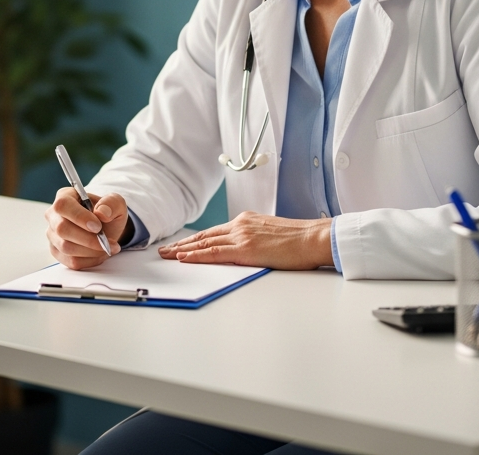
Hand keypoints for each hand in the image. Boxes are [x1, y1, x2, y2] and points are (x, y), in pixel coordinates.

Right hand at [45, 187, 126, 268]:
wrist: (106, 229)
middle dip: (88, 239)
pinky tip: (99, 253)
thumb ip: (111, 204)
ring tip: (108, 247)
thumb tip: (102, 213)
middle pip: (62, 229)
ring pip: (66, 247)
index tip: (98, 227)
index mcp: (65, 196)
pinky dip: (89, 260)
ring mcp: (53, 234)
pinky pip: (71, 261)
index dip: (79, 217)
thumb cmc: (106, 213)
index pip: (63, 205)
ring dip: (91, 251)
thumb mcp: (115, 203)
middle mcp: (54, 215)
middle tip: (107, 241)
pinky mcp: (57, 251)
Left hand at [158, 212, 333, 269]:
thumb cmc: (299, 240)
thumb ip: (253, 238)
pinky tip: (184, 258)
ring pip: (204, 244)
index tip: (180, 246)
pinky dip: (197, 256)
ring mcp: (241, 236)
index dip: (194, 240)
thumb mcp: (271, 234)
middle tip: (164, 251)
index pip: (213, 232)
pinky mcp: (246, 249)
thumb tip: (244, 249)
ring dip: (183, 251)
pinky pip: (215, 253)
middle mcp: (240, 225)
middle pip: (204, 236)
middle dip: (182, 245)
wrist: (314, 237)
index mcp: (245, 221)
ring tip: (167, 256)